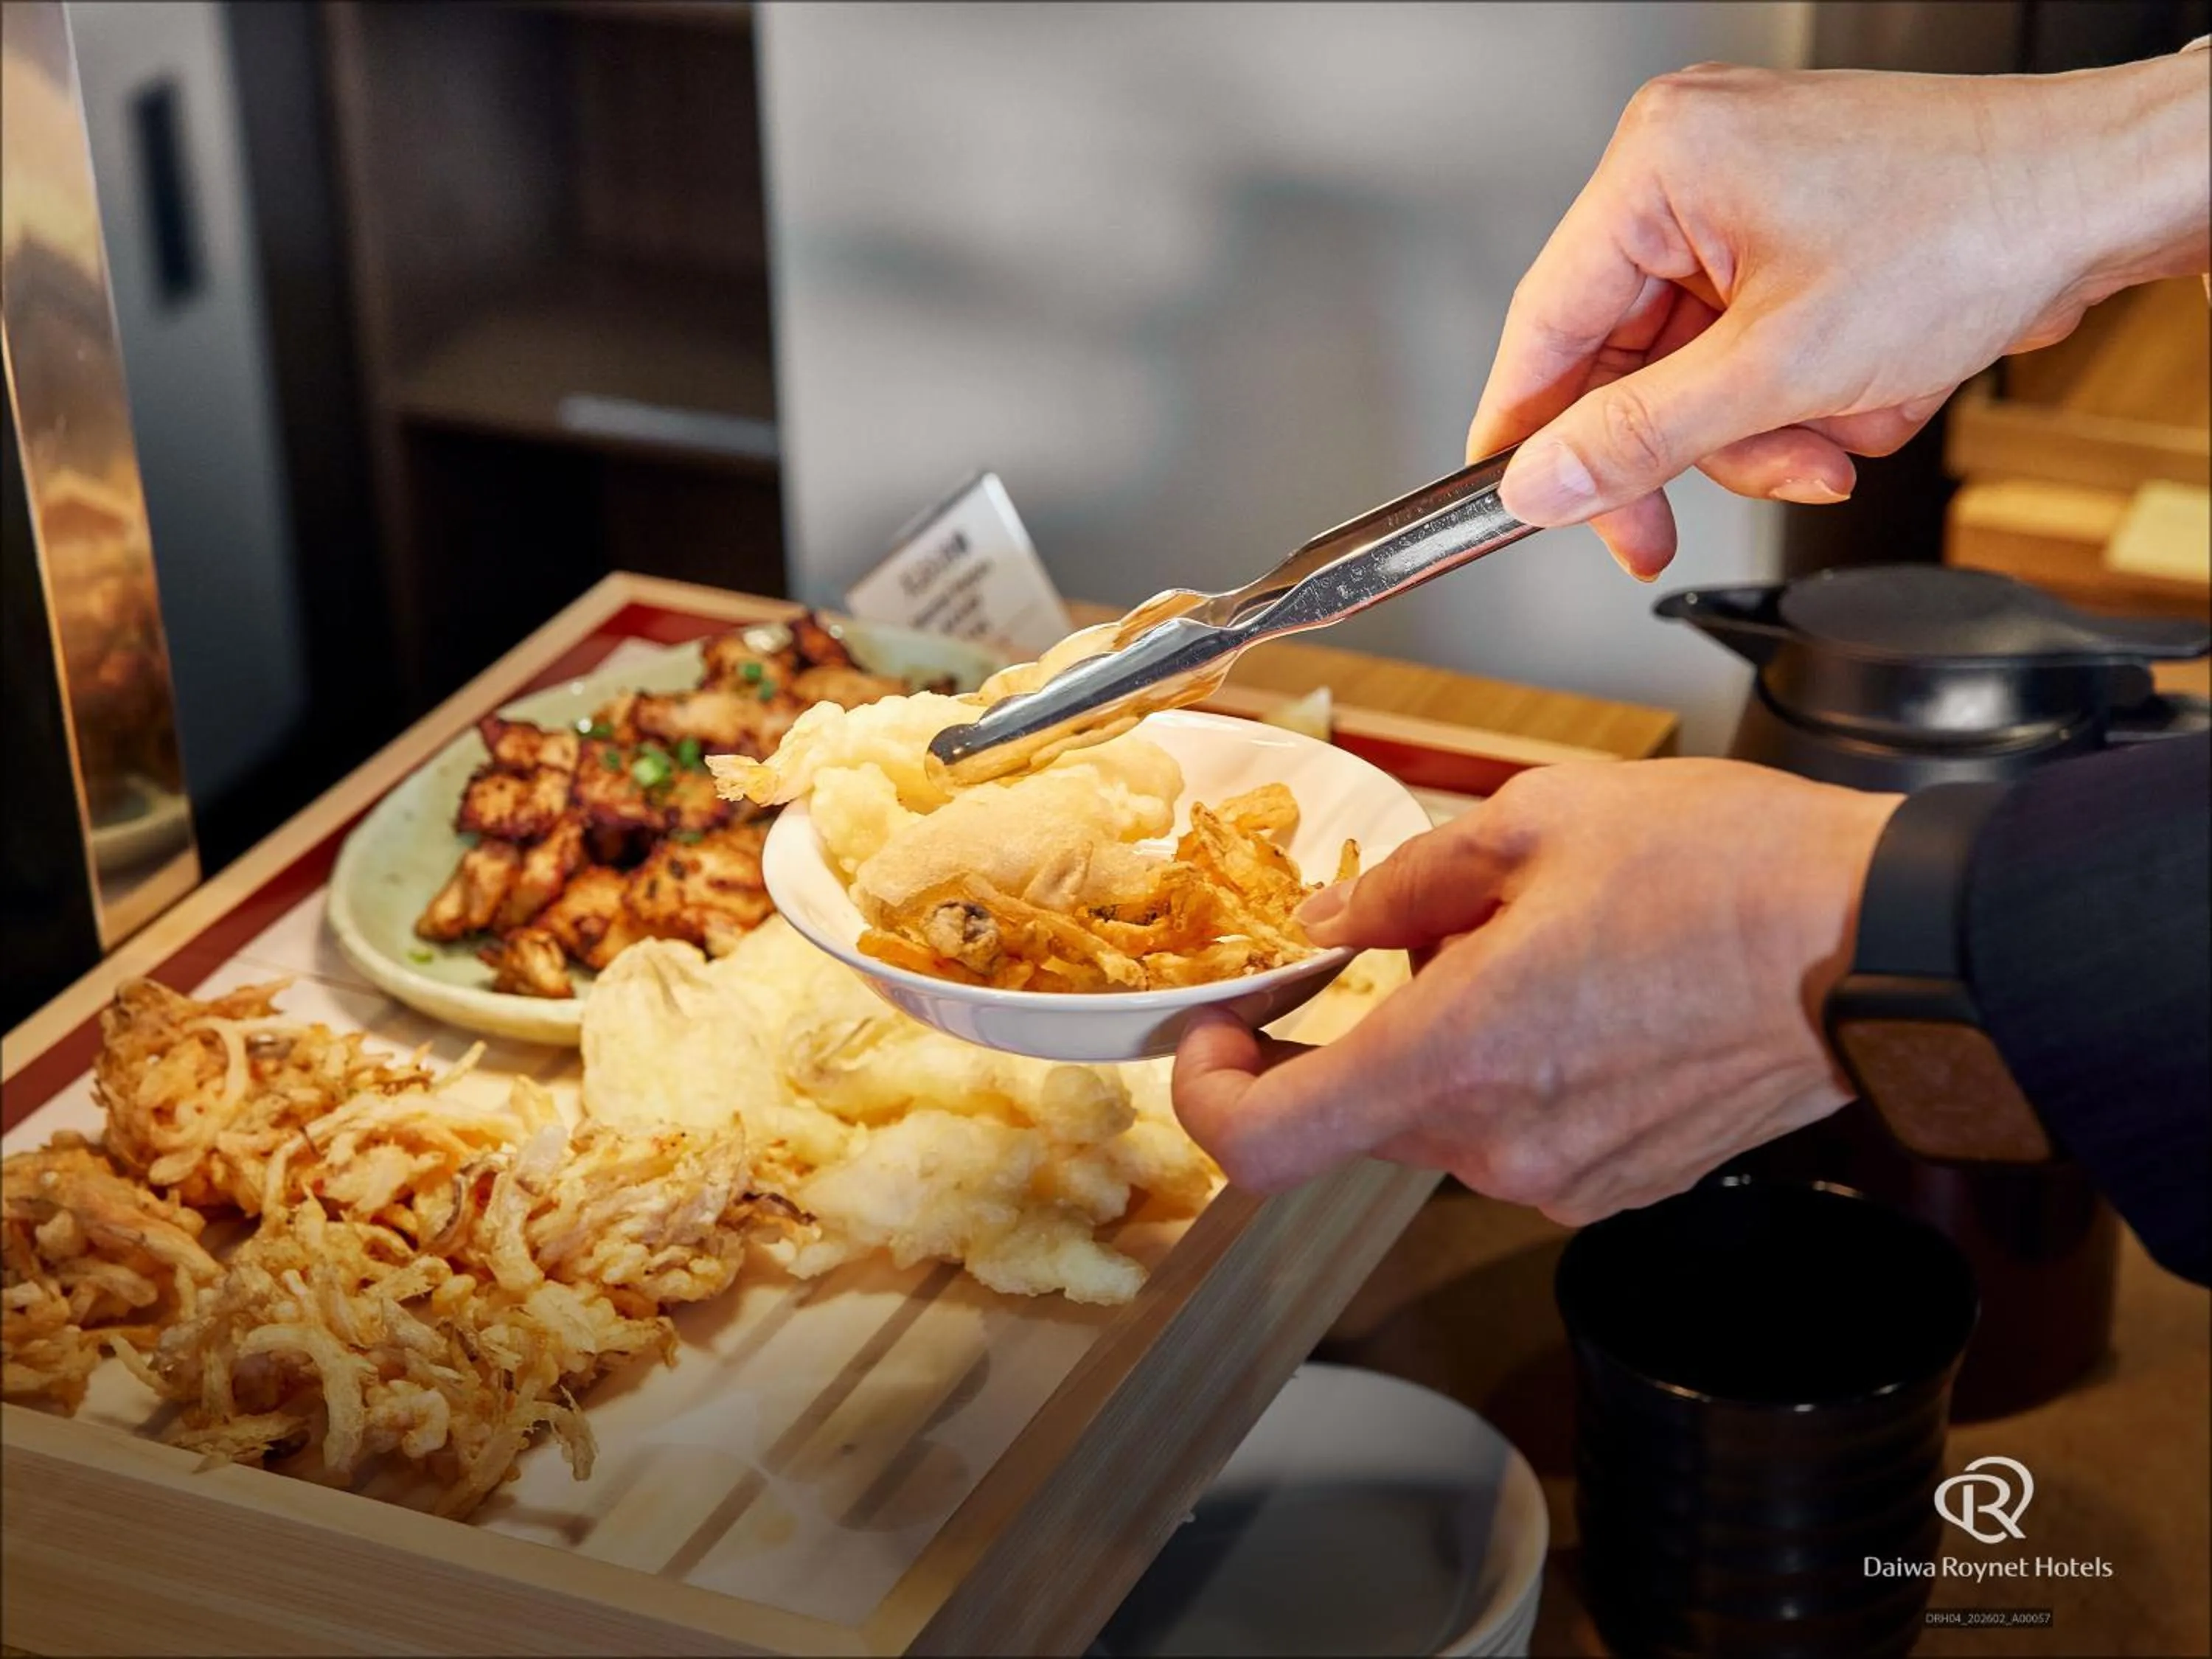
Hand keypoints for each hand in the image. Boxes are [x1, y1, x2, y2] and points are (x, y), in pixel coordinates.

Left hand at [1171, 760, 1901, 1224]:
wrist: (1888, 945)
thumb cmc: (1731, 871)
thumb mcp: (1537, 822)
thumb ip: (1407, 885)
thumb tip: (1337, 921)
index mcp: (1456, 1055)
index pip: (1264, 1143)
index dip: (1209, 1095)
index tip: (1217, 1038)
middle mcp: (1500, 1145)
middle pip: (1360, 1109)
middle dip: (1364, 1022)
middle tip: (1424, 928)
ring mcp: (1565, 1180)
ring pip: (1441, 1117)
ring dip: (1447, 1040)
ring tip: (1537, 944)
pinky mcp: (1620, 1185)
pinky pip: (1517, 1133)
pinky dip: (1515, 1070)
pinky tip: (1585, 993)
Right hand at [1470, 54, 2211, 575]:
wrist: (2111, 196)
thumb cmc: (1977, 228)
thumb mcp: (1780, 370)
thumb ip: (1639, 439)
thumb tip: (1539, 485)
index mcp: (1660, 164)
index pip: (1544, 325)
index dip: (1528, 435)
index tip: (1521, 510)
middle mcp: (1688, 168)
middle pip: (1619, 361)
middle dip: (1688, 444)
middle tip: (1676, 527)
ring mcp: (1742, 199)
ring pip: (1690, 372)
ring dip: (1758, 431)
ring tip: (1834, 436)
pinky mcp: (1792, 233)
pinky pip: (1747, 349)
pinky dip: (1797, 396)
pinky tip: (1860, 398)